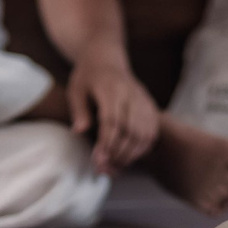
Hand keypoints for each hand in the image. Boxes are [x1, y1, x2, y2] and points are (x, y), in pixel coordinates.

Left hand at [69, 57, 160, 172]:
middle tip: (104, 168)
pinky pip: (151, 131)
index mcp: (111, 88)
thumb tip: (79, 131)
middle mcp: (132, 94)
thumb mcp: (75, 89)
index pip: (113, 120)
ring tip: (114, 166)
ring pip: (144, 133)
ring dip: (130, 154)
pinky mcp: (150, 106)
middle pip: (131, 130)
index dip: (106, 143)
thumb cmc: (87, 77)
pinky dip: (142, 148)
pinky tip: (128, 157)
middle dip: (118, 153)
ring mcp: (143, 100)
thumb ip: (78, 110)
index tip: (98, 160)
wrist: (106, 60)